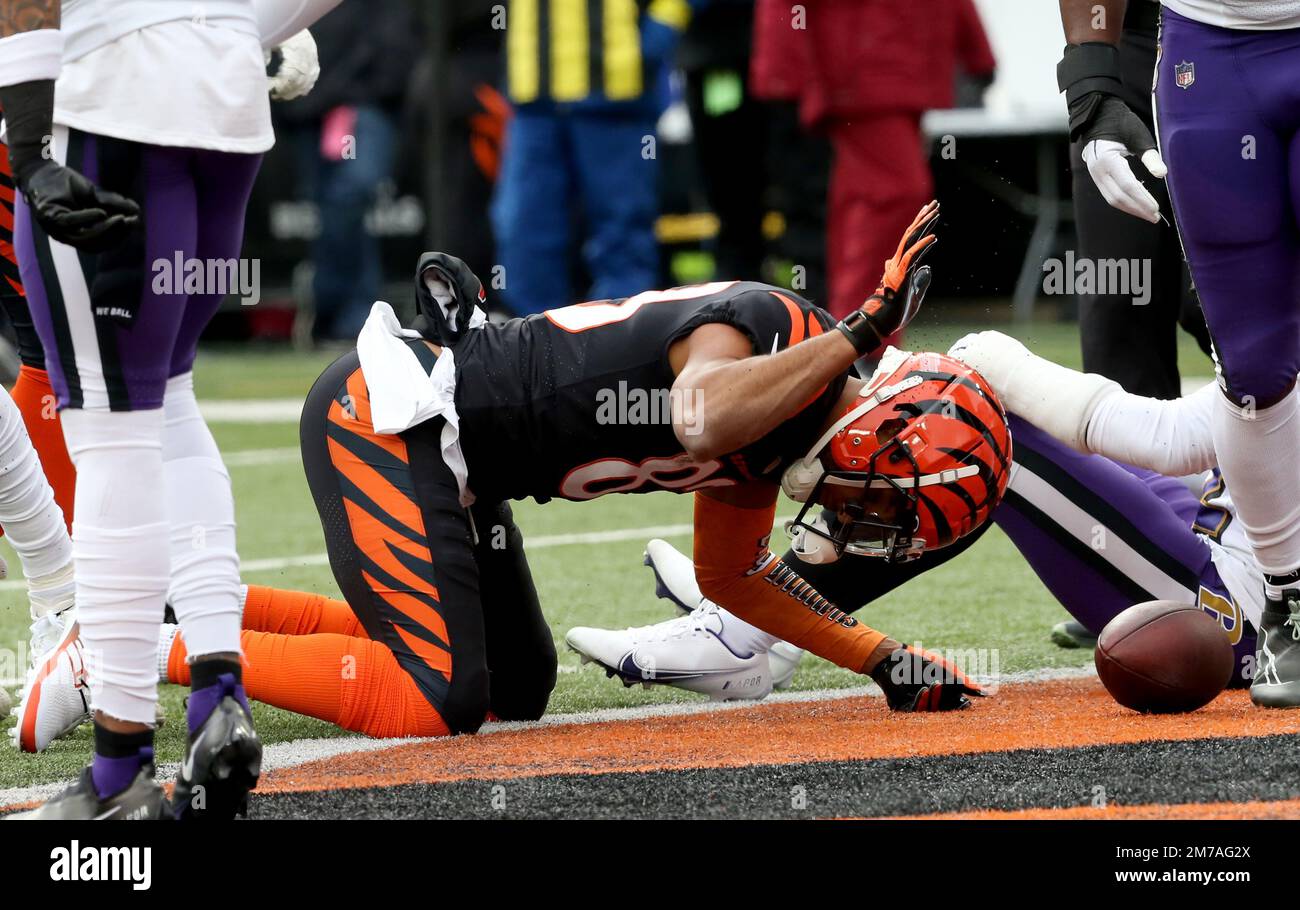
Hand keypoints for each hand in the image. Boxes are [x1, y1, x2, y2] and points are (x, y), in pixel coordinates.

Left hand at [19, 160, 139, 252]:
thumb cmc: (66, 183)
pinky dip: (87, 219)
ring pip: (83, 238)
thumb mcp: (94, 195)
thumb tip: (136, 211)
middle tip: (130, 223)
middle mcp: (64, 235)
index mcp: (75, 234)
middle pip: (93, 245)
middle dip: (114, 235)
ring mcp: (54, 228)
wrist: (41, 168)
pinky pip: (70, 222)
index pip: (100, 244)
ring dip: (104, 230)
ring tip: (120, 219)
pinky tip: (101, 213)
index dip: (118, 237)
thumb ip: (113, 204)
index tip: (134, 224)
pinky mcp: (48, 216)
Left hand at [267, 29, 319, 100]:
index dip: (280, 85)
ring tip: (281, 95)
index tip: (269, 89)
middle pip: (299, 82)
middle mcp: (308, 57)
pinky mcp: (315, 64)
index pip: (290, 75)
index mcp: (297, 50)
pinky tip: (295, 92)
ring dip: (294, 91)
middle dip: (286, 91)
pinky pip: (311, 80)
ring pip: (306, 83)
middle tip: (274, 94)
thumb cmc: (280, 31)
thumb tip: (265, 66)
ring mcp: (313, 61)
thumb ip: (266, 52)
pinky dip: (304, 87)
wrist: (294, 22)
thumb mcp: (270, 39)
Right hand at [862, 200, 937, 337]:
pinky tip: (934, 237)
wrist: (883, 323)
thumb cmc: (897, 311)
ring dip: (924, 226)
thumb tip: (928, 268)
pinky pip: (912, 257)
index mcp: (901, 264)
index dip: (922, 224)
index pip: (912, 239)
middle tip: (935, 204)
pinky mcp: (901, 275)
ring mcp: (899, 267)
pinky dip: (923, 246)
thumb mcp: (915, 293)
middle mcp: (898, 262)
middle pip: (912, 234)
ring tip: (936, 213)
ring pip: (911, 240)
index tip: (931, 212)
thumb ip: (921, 279)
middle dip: (924, 218)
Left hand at [869, 645, 983, 711]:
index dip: (962, 707)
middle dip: (947, 704)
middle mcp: (932, 705)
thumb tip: (987, 692)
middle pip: (944, 712)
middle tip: (950, 695)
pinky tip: (924, 691)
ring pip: (930, 713)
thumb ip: (963, 681)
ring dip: (934, 700)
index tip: (967, 704)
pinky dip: (920, 702)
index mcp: (944, 698)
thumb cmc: (922, 661)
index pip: (956, 708)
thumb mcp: (946, 668)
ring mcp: (918, 708)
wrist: (896, 657)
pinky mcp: (904, 709)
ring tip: (935, 685)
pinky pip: (914, 712)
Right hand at [1081, 97, 1166, 223]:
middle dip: (1137, 209)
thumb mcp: (1138, 136)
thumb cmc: (1121, 124)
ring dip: (1131, 209)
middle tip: (1154, 217)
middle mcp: (1098, 171)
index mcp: (1108, 160)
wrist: (1098, 119)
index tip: (1156, 208)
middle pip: (1119, 197)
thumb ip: (1150, 156)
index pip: (1127, 186)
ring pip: (1113, 199)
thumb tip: (1162, 174)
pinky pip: (1110, 195)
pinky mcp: (1097, 178)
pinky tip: (1137, 204)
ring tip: (1147, 214)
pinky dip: (1124, 202)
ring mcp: (1095, 176)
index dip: (1142, 199)